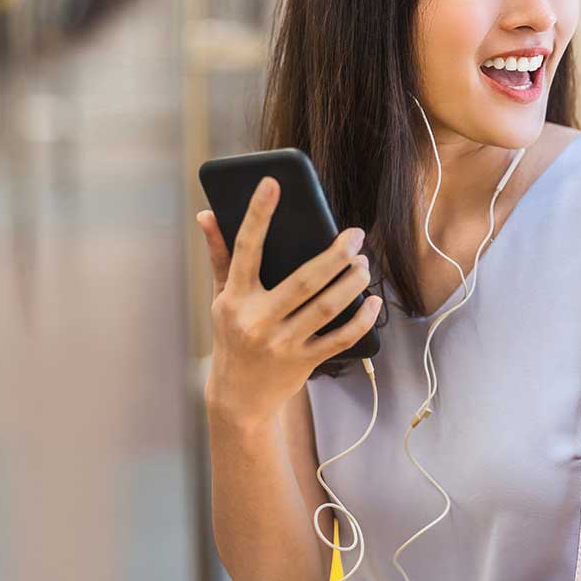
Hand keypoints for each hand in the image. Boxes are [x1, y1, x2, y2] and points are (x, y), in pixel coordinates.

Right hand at [195, 176, 382, 430]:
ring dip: (351, 282)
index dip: (259, 215)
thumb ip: (220, 256)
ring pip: (326, 307)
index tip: (274, 183)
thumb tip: (207, 214)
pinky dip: (361, 319)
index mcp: (235, 298)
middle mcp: (257, 320)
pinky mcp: (304, 362)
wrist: (238, 397)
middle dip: (334, 255)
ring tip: (363, 263)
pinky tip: (374, 301)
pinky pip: (340, 338)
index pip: (246, 248)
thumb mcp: (221, 298)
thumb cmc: (232, 336)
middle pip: (303, 281)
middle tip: (355, 234)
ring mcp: (282, 343)